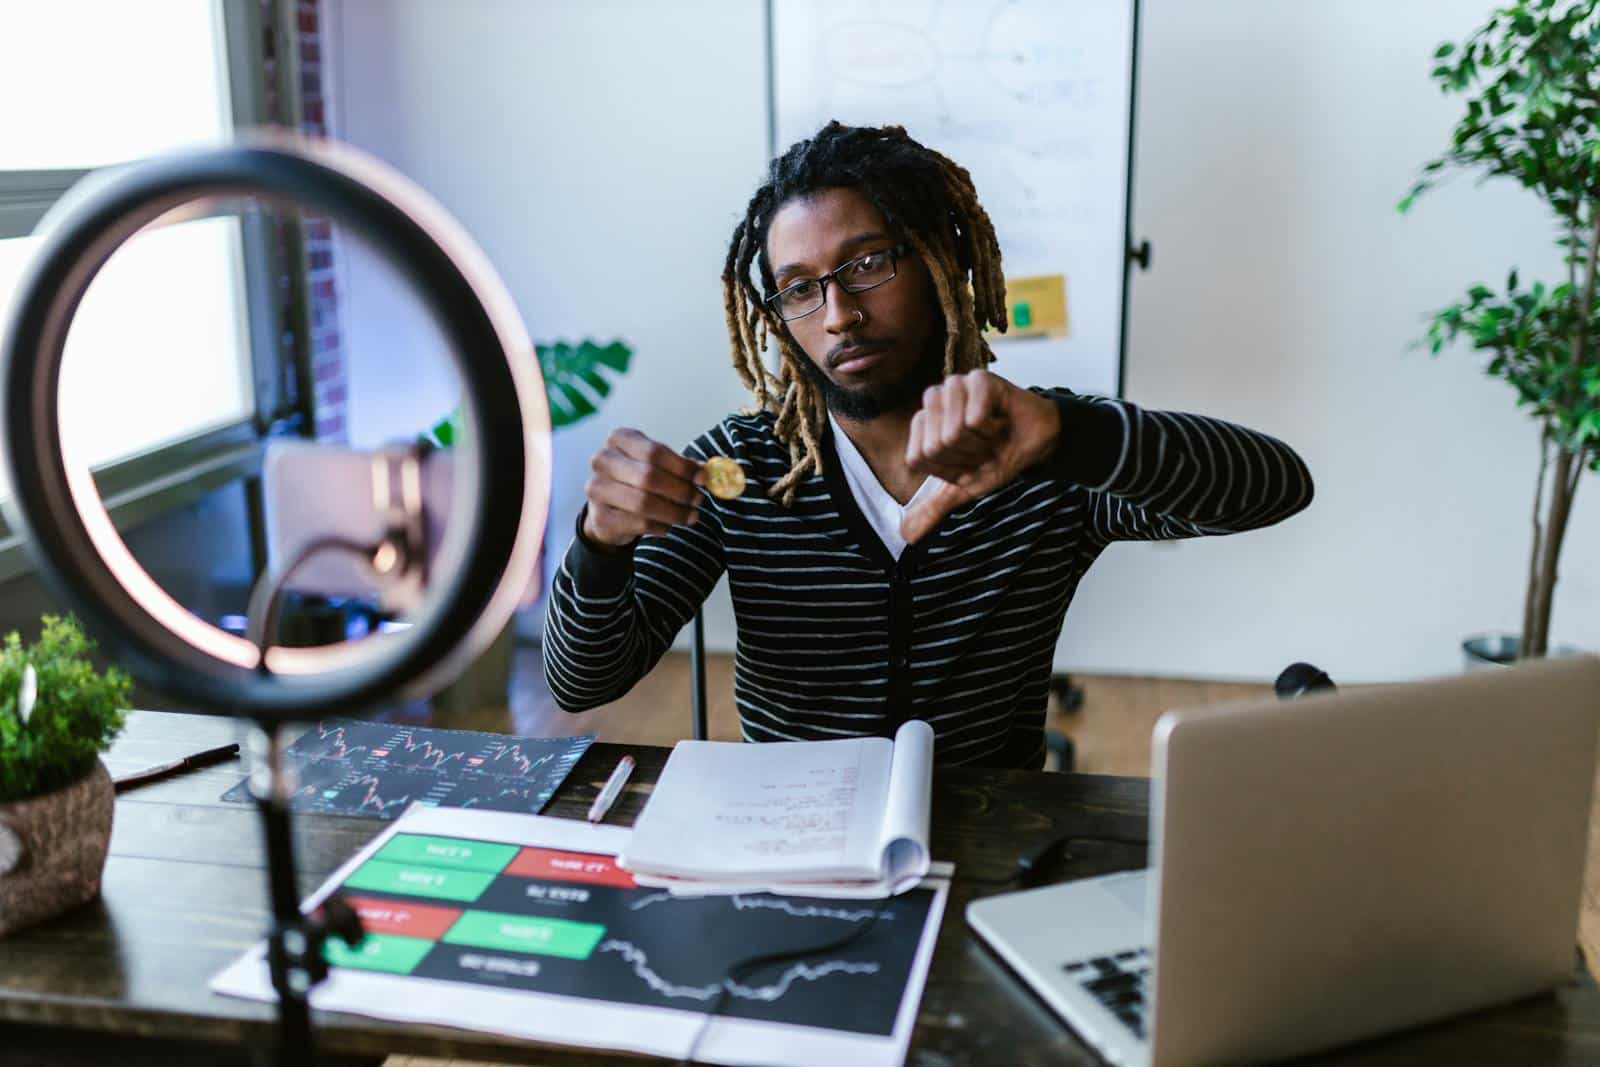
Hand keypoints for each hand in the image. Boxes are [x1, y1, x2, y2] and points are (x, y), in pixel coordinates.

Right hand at [582, 429, 704, 548]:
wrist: (607, 508)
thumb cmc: (636, 480)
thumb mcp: (656, 464)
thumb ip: (679, 466)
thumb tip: (704, 472)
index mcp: (620, 439)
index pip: (654, 452)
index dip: (682, 467)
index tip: (702, 478)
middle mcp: (603, 460)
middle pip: (649, 477)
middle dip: (680, 490)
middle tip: (698, 499)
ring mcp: (597, 489)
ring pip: (643, 503)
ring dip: (674, 512)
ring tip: (690, 516)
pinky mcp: (600, 517)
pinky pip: (639, 523)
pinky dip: (660, 526)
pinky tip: (668, 525)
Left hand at [900, 371, 1060, 544]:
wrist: (1037, 443)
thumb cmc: (999, 457)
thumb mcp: (965, 487)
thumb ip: (935, 507)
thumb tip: (907, 535)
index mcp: (922, 422)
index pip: (918, 458)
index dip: (947, 469)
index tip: (967, 461)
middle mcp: (934, 399)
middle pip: (935, 446)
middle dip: (966, 458)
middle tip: (984, 448)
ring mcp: (955, 385)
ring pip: (953, 432)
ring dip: (980, 444)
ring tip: (992, 434)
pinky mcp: (979, 378)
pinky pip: (975, 419)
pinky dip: (994, 429)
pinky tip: (1001, 421)